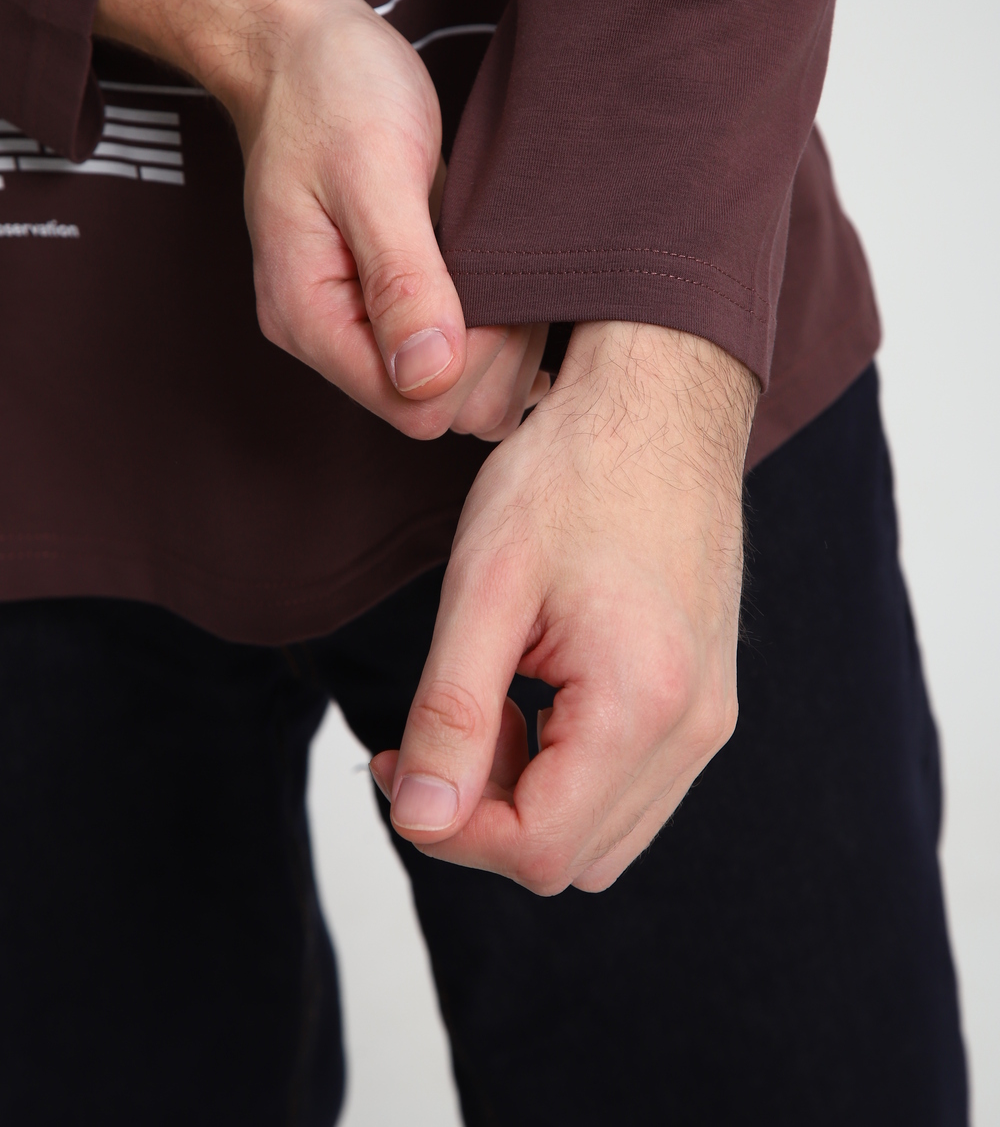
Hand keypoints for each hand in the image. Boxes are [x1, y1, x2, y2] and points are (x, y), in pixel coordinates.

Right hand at [94, 0, 548, 440]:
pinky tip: (501, 279)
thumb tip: (431, 374)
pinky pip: (457, 353)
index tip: (490, 288)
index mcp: (309, 316)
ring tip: (501, 265)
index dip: (473, 364)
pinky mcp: (390, 304)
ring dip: (502, 343)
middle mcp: (330, 335)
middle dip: (495, 356)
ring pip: (458, 388)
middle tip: (505, 272)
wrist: (300, 47)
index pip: (412, 407)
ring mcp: (360, 322)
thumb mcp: (373, 172)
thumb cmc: (331, 91)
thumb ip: (402, 278)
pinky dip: (495, 329)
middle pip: (440, 409)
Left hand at [370, 322, 757, 892]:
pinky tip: (533, 696)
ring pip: (604, 834)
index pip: (537, 849)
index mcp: (642, 704)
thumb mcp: (487, 585)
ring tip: (484, 706)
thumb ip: (452, 711)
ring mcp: (710, 717)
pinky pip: (632, 787)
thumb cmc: (573, 473)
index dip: (450, 832)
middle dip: (484, 817)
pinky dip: (569, 772)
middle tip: (429, 735)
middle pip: (573, 857)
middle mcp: (694, 729)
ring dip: (527, 799)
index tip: (397, 766)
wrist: (659, 404)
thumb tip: (420, 821)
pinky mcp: (707, 699)